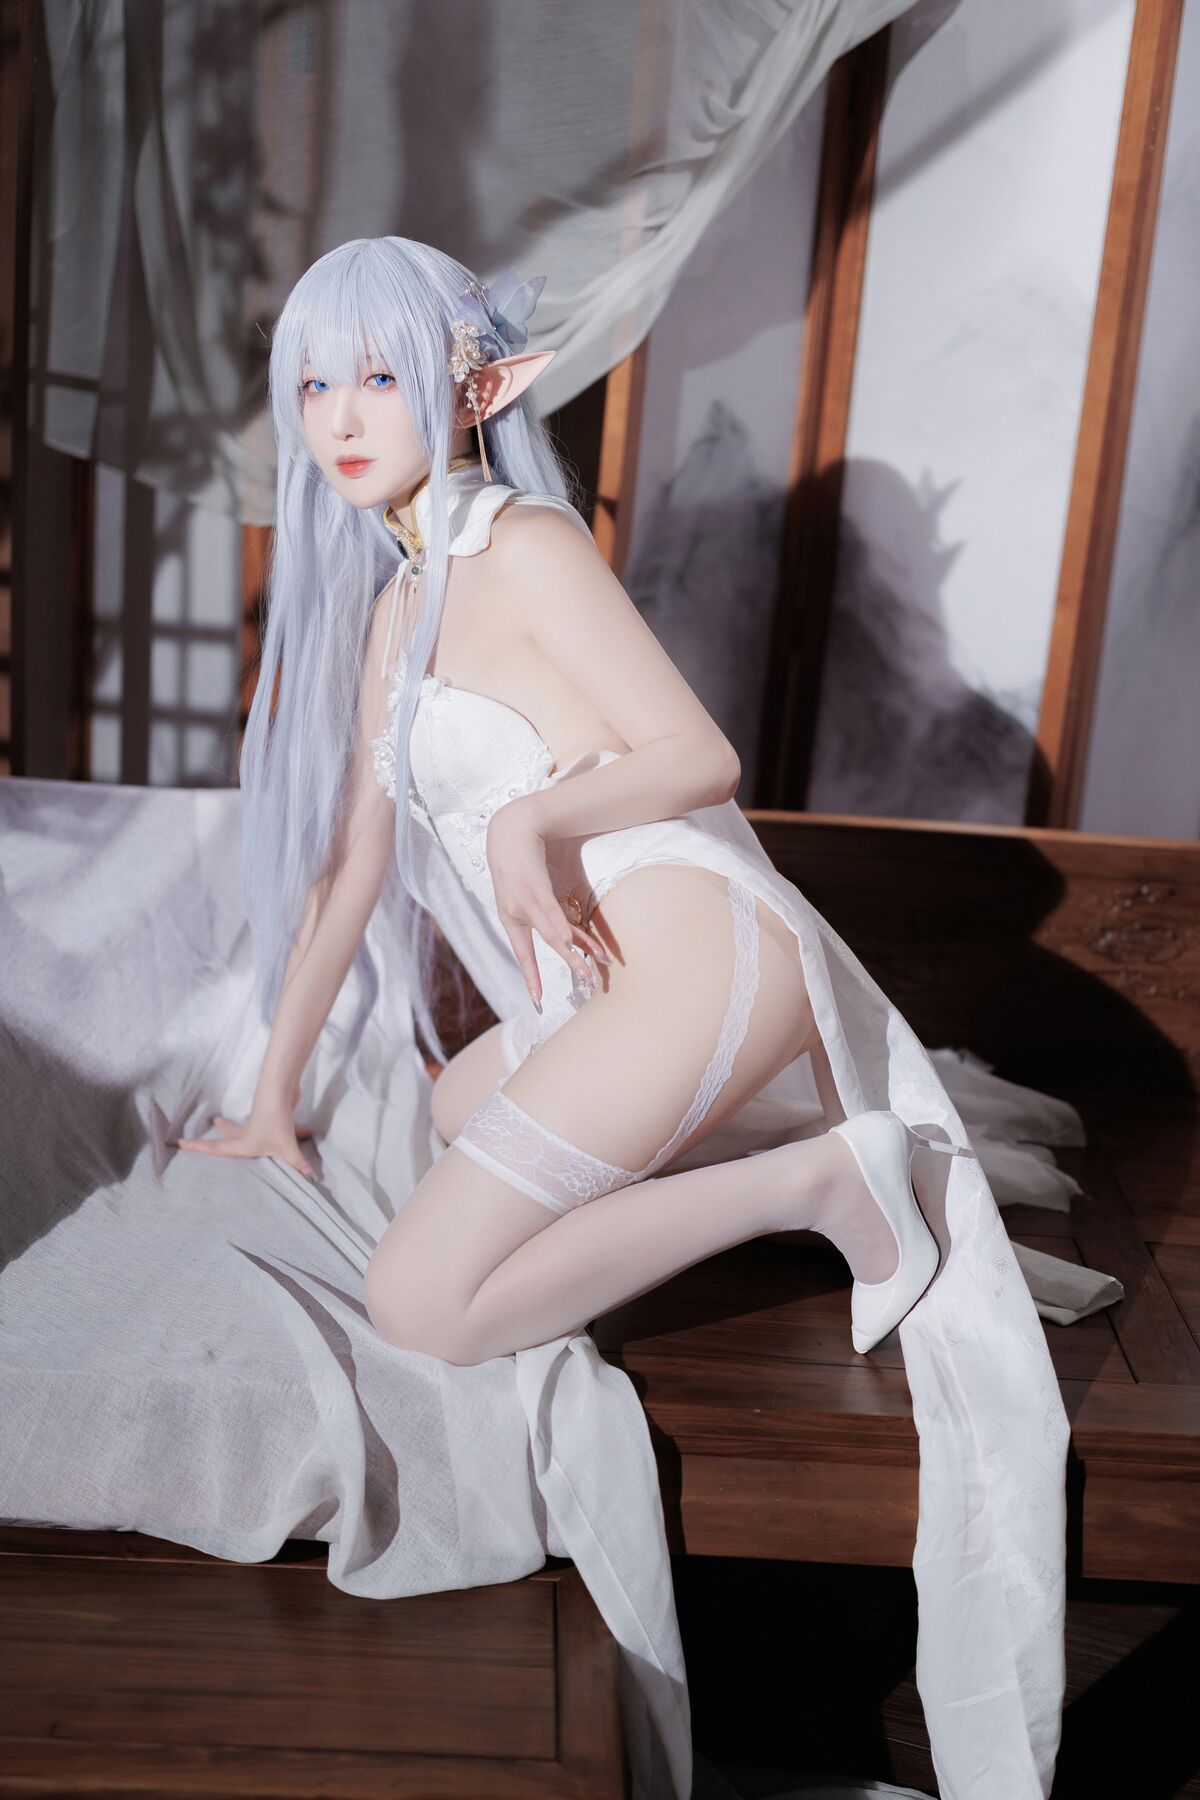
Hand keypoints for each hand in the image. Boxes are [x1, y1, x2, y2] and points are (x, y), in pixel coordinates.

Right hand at [173, 1081, 314, 1177]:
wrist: (280, 1091)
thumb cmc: (276, 1122)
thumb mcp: (287, 1148)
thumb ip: (298, 1164)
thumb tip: (311, 1179)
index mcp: (244, 1143)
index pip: (216, 1148)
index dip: (198, 1147)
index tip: (179, 1142)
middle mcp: (247, 1133)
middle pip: (229, 1134)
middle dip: (220, 1132)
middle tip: (213, 1124)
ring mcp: (258, 1121)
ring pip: (246, 1125)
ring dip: (238, 1125)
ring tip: (227, 1122)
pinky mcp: (270, 1112)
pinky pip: (269, 1122)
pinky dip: (269, 1124)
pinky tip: (280, 1123)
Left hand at [486, 801, 608, 1010]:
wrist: (514, 826)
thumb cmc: (528, 858)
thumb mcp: (539, 889)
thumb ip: (555, 911)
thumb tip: (575, 928)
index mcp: (512, 917)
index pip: (523, 953)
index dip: (531, 976)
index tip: (538, 1001)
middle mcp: (515, 913)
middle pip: (546, 946)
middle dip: (567, 965)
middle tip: (583, 982)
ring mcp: (523, 902)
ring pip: (553, 934)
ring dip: (574, 951)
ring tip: (590, 966)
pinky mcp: (534, 888)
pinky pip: (551, 914)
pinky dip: (562, 929)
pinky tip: (571, 944)